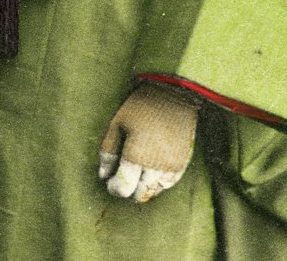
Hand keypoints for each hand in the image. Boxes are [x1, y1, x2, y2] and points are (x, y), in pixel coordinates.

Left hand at [98, 82, 197, 203]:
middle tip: (123, 177)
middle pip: (140, 195)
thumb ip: (108, 151)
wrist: (174, 93)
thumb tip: (103, 175)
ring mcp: (171, 166)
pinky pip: (169, 183)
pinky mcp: (183, 162)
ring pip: (155, 191)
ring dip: (144, 186)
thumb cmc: (141, 105)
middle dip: (128, 190)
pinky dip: (158, 182)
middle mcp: (155, 167)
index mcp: (136, 157)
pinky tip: (152, 170)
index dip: (114, 188)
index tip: (110, 181)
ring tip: (137, 172)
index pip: (123, 189)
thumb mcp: (117, 123)